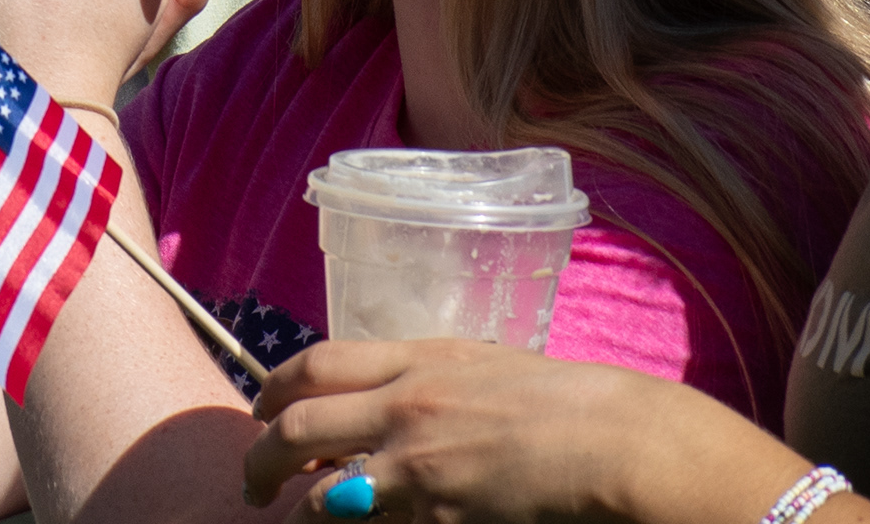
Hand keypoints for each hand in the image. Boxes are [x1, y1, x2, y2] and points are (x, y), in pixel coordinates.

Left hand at [242, 338, 696, 516]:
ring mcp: (417, 470)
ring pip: (322, 500)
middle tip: (252, 484)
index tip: (260, 411)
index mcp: (417, 361)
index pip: (315, 365)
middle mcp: (403, 409)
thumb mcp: (488, 366)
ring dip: (302, 517)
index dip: (273, 389)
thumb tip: (389, 393)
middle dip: (261, 460)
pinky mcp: (437, 520)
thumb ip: (431, 376)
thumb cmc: (568, 403)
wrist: (617, 444)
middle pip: (296, 428)